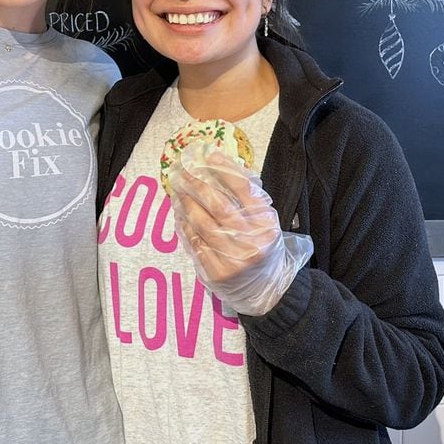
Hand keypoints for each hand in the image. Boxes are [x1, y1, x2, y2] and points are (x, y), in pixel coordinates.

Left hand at [169, 150, 312, 315]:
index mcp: (266, 223)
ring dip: (186, 205)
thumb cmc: (261, 245)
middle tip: (182, 172)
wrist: (265, 288)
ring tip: (177, 192)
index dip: (224, 169)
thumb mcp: (263, 220)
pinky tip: (179, 216)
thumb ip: (246, 196)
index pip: (243, 189)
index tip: (208, 155)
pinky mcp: (217, 273)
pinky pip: (195, 244)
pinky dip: (185, 227)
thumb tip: (218, 165)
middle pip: (219, 206)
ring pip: (203, 225)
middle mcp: (252, 241)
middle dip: (197, 186)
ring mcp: (233, 260)